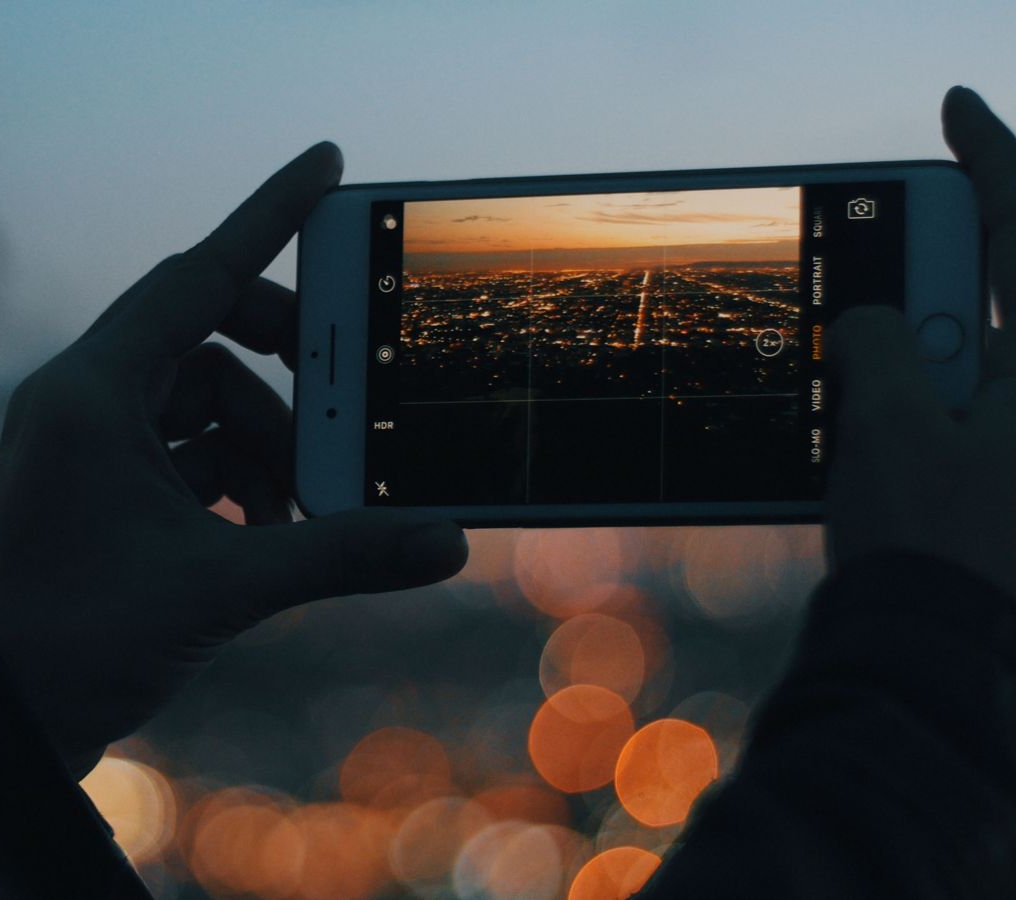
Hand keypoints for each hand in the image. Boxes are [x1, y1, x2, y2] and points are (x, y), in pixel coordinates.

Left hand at [0, 144, 468, 774]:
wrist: (1, 714)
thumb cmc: (79, 641)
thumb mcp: (223, 589)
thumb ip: (339, 555)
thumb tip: (445, 542)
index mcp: (93, 392)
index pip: (198, 274)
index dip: (269, 216)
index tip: (328, 165)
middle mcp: (82, 397)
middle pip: (204, 325)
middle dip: (283, 361)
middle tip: (343, 393)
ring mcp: (87, 437)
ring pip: (202, 394)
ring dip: (264, 441)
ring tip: (297, 512)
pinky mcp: (98, 478)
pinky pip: (185, 442)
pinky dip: (235, 472)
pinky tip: (265, 529)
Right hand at [825, 86, 1015, 601]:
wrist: (943, 666)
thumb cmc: (936, 552)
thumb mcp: (891, 429)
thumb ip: (880, 347)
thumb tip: (869, 323)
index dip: (995, 156)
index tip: (956, 105)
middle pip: (1000, 290)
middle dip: (933, 267)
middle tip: (870, 262)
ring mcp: (1014, 444)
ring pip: (970, 354)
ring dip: (908, 346)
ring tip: (853, 370)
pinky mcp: (994, 483)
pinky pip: (954, 409)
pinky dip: (908, 398)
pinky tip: (860, 420)